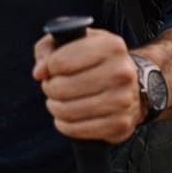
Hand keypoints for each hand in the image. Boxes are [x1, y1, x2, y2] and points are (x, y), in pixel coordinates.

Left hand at [32, 27, 142, 144]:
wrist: (131, 85)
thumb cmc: (95, 61)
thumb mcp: (73, 42)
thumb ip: (48, 49)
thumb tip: (39, 72)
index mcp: (111, 46)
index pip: (60, 62)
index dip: (49, 67)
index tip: (53, 68)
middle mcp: (121, 72)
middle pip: (61, 87)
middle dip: (50, 88)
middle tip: (53, 86)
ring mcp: (123, 100)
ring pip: (67, 110)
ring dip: (55, 107)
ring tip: (58, 101)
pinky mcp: (119, 124)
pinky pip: (77, 129)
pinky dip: (64, 125)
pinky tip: (66, 117)